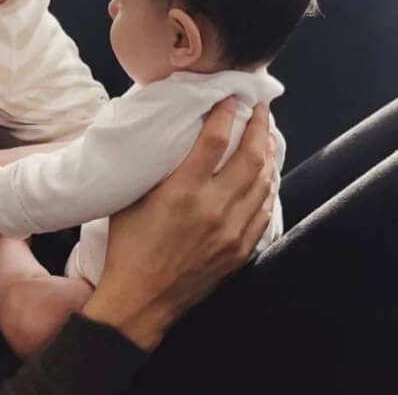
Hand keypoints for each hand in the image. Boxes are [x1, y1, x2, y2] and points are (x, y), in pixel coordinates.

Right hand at [82, 99, 275, 350]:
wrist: (140, 300)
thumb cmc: (128, 248)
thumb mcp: (131, 201)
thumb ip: (154, 169)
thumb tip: (168, 137)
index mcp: (180, 193)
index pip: (214, 141)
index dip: (225, 113)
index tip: (230, 97)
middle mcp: (211, 209)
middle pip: (250, 158)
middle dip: (260, 128)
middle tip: (261, 109)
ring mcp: (230, 232)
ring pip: (264, 184)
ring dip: (269, 155)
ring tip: (268, 136)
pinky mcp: (239, 250)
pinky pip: (264, 212)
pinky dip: (269, 188)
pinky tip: (267, 175)